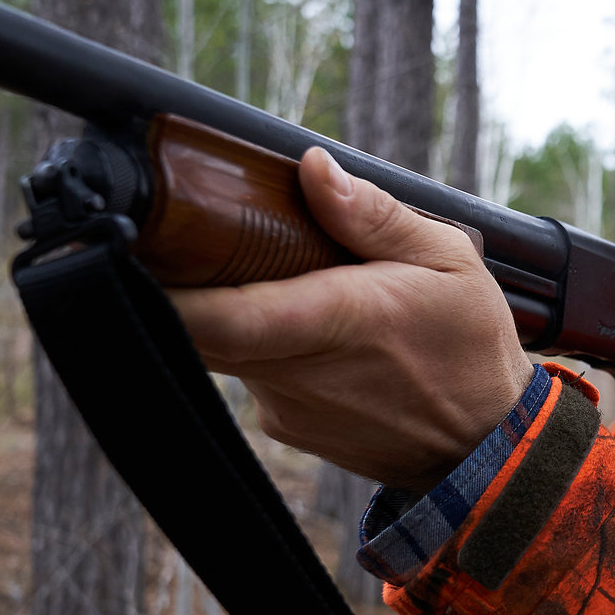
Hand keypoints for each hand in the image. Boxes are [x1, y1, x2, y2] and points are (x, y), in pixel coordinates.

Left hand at [168, 148, 535, 491]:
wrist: (486, 446)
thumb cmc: (471, 347)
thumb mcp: (449, 260)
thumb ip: (374, 216)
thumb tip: (314, 168)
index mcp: (338, 321)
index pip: (225, 313)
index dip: (167, 289)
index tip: (129, 248)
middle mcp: (298, 373)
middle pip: (201, 323)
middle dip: (187, 279)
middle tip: (186, 233)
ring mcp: (285, 407)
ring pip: (226, 344)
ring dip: (237, 308)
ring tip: (287, 280)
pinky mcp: (285, 427)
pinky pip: (252, 371)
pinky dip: (264, 343)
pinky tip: (313, 332)